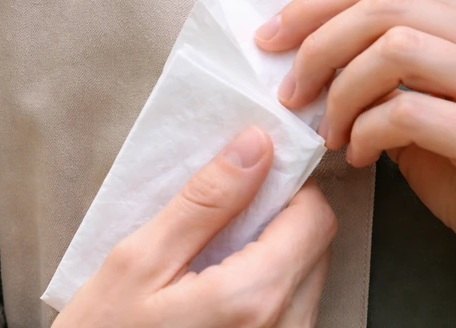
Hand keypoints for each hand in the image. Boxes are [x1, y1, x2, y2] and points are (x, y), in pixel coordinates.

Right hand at [53, 126, 336, 327]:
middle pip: (316, 246)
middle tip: (218, 221)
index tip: (247, 179)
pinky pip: (292, 309)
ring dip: (271, 255)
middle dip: (276, 220)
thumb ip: (205, 201)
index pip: (315, 216)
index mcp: (254, 299)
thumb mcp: (139, 260)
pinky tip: (216, 290)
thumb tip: (255, 146)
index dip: (285, 186)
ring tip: (211, 261)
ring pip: (307, 277)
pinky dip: (265, 289)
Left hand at [255, 0, 455, 327]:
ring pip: (397, 48)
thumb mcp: (427, 107)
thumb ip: (383, 71)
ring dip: (341, 90)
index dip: (319, 3)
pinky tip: (357, 156)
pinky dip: (366, 131)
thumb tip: (301, 50)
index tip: (272, 37)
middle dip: (319, 43)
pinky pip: (409, 114)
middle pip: (387, 6)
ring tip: (327, 129)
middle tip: (290, 90)